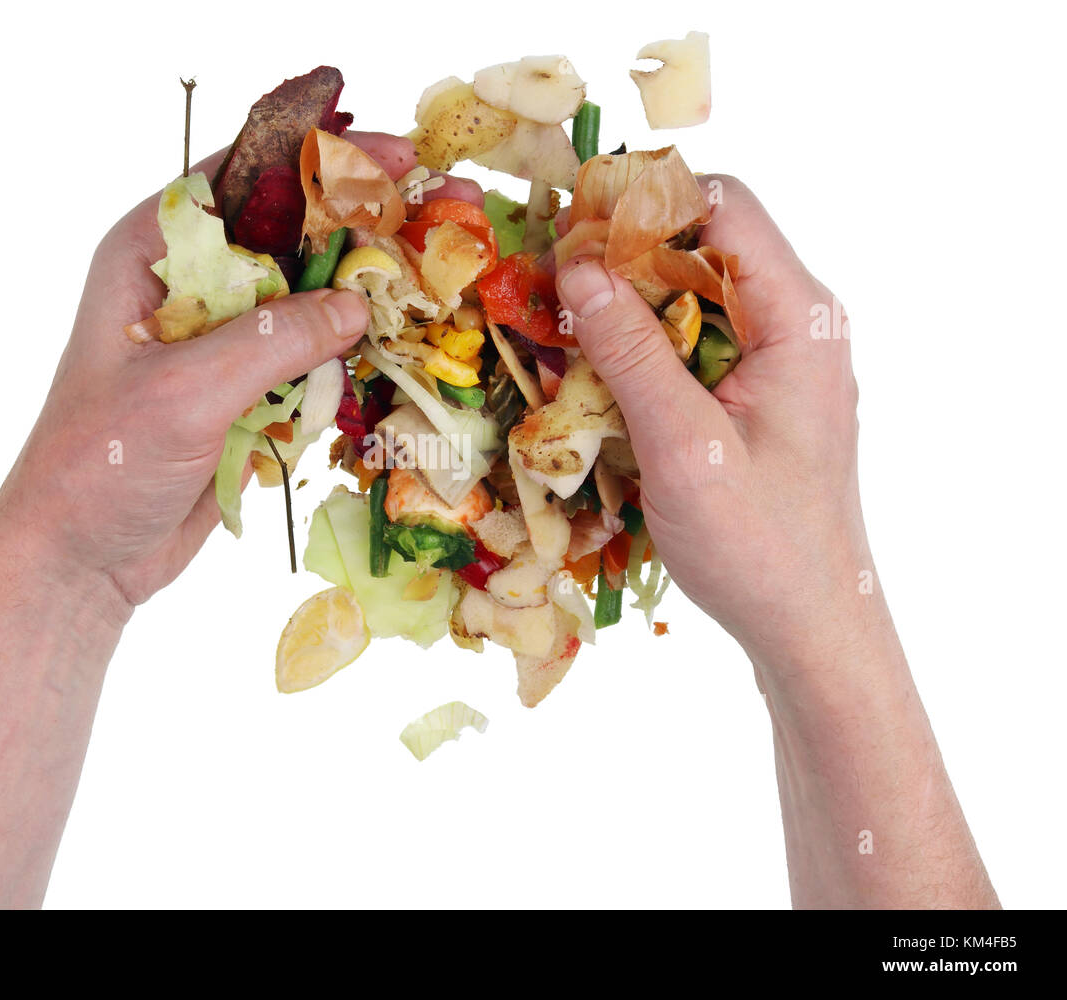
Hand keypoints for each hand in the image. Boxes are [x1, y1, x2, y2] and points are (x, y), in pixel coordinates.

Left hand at [0, 134, 425, 608]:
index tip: (396, 154)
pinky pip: (314, 356)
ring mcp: (224, 339)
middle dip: (368, 219)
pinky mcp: (248, 389)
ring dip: (374, 286)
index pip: (246, 176)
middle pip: (294, 231)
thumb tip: (357, 306)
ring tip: (446, 274)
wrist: (81, 556)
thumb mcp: (185, 392)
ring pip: (313, 294)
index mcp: (154, 252)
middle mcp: (192, 283)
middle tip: (447, 202)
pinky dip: (356, 352)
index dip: (322, 157)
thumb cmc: (101, 462)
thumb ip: (272, 342)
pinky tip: (409, 342)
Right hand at [555, 176, 863, 664]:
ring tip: (564, 335)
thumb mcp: (683, 446)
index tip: (570, 234)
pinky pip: (693, 342)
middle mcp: (797, 322)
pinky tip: (601, 382)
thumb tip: (576, 266)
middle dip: (623, 256)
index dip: (643, 203)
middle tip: (551, 287)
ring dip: (627, 307)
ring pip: (691, 293)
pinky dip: (644, 348)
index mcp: (799, 317)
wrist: (811, 625)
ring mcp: (779, 359)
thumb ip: (630, 351)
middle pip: (703, 243)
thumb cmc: (759, 545)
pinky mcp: (758, 394)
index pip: (722, 206)